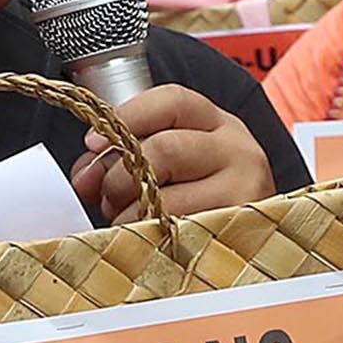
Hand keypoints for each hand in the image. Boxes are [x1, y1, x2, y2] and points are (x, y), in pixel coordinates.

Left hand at [74, 81, 276, 221]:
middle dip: (121, 176)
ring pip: (170, 195)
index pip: (172, 100)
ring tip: (126, 221)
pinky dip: (150, 236)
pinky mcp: (240, 227)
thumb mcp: (167, 167)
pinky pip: (180, 230)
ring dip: (132, 212)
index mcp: (217, 123)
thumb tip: (85, 178)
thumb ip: (121, 162)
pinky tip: (146, 240)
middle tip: (107, 197)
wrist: (258, 242)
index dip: (127, 117)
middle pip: (166, 148)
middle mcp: (238, 149)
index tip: (94, 142)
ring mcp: (245, 188)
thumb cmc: (201, 200)